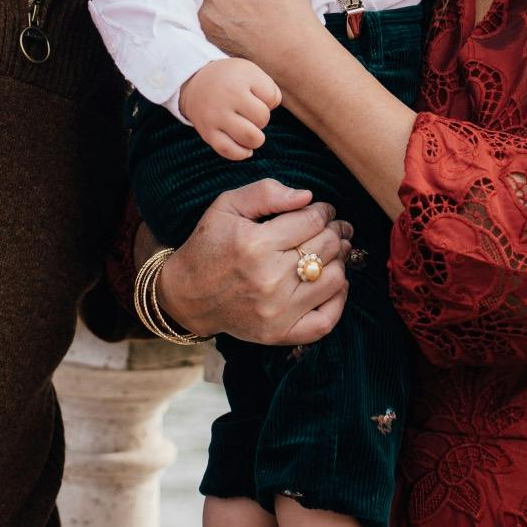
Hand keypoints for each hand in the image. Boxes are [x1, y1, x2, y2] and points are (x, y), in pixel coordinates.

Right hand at [156, 179, 353, 345]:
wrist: (187, 294)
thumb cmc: (209, 245)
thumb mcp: (226, 206)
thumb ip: (266, 193)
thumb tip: (308, 196)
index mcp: (255, 244)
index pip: (312, 221)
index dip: (324, 211)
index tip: (323, 209)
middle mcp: (268, 279)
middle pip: (326, 247)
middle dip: (336, 231)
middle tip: (335, 227)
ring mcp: (276, 311)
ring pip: (333, 279)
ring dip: (339, 261)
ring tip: (333, 251)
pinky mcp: (279, 334)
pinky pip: (326, 321)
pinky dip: (339, 300)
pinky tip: (336, 283)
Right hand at [177, 57, 282, 160]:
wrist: (195, 83)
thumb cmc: (231, 80)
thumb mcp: (251, 72)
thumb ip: (270, 90)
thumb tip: (271, 113)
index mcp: (240, 78)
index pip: (272, 98)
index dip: (269, 100)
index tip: (256, 95)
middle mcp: (227, 97)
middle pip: (262, 119)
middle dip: (262, 120)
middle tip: (251, 114)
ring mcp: (215, 116)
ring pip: (250, 138)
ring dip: (255, 138)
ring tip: (249, 130)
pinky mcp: (207, 133)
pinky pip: (229, 151)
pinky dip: (242, 153)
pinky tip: (245, 148)